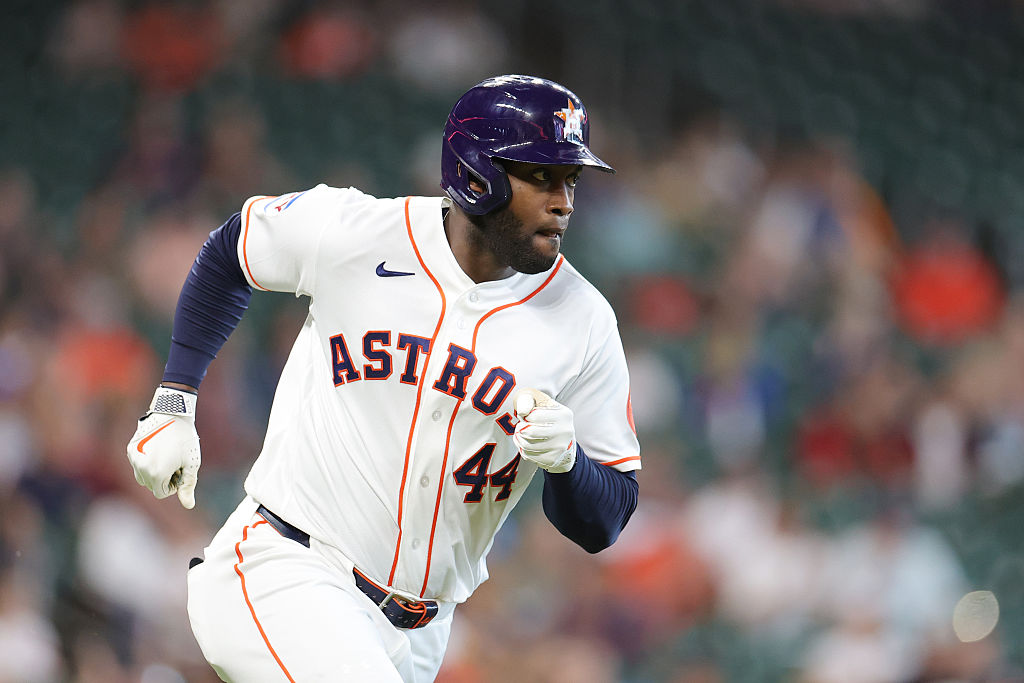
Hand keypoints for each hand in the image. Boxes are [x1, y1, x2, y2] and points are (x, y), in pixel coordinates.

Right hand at [127, 386, 200, 508]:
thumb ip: (188, 486)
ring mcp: (134, 458)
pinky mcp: (131, 449)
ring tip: (167, 457)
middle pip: (151, 485)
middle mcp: (141, 468)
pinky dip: (146, 462)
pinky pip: (137, 464)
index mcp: (157, 474)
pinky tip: (158, 449)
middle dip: (163, 478)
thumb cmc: (186, 440)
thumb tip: (189, 506)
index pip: (161, 493)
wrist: (173, 414)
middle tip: (175, 462)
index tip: (180, 471)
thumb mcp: (192, 464)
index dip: (173, 485)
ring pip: (142, 476)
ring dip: (153, 472)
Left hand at [513, 388, 576, 472]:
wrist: (563, 441)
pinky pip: (528, 455)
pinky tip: (527, 444)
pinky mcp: (553, 459)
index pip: (533, 415)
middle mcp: (565, 431)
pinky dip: (523, 449)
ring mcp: (560, 447)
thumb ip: (528, 400)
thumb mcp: (540, 403)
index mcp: (564, 414)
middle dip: (520, 428)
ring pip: (527, 445)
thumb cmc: (547, 418)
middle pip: (529, 431)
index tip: (528, 416)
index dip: (525, 416)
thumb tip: (523, 411)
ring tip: (521, 435)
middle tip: (521, 427)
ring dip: (519, 439)